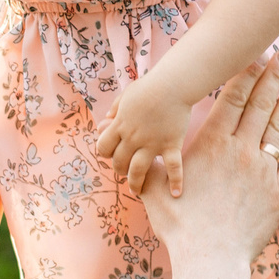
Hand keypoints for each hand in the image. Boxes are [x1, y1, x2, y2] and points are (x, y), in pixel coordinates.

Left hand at [93, 80, 194, 196]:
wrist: (172, 84)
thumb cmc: (149, 87)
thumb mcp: (125, 95)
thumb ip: (115, 109)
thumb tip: (107, 119)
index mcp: (120, 125)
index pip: (103, 147)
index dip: (105, 153)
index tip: (112, 154)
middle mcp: (133, 137)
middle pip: (119, 162)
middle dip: (119, 169)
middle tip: (125, 171)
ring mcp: (152, 143)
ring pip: (138, 170)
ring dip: (135, 183)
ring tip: (137, 190)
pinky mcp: (171, 145)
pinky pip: (173, 167)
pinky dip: (176, 182)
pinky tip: (176, 194)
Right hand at [142, 54, 278, 267]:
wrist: (209, 259)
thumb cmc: (180, 226)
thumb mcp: (154, 191)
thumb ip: (151, 168)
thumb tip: (137, 157)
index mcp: (211, 144)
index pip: (232, 99)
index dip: (245, 74)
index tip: (255, 55)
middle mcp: (240, 150)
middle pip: (261, 104)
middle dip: (274, 76)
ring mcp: (263, 170)